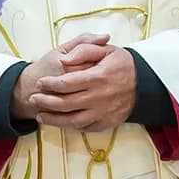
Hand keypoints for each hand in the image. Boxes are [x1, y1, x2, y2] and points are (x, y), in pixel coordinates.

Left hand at [14, 33, 138, 134]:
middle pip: (65, 104)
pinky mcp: (106, 123)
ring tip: (40, 116)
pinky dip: (69, 127)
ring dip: (53, 120)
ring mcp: (103, 113)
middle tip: (33, 99)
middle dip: (45, 102)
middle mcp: (100, 97)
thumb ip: (84, 50)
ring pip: (72, 121)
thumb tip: (64, 60)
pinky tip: (60, 122)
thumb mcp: (106, 50)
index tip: (41, 83)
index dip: (49, 84)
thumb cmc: (123, 64)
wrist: (145, 84)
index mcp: (98, 77)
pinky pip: (84, 128)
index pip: (66, 83)